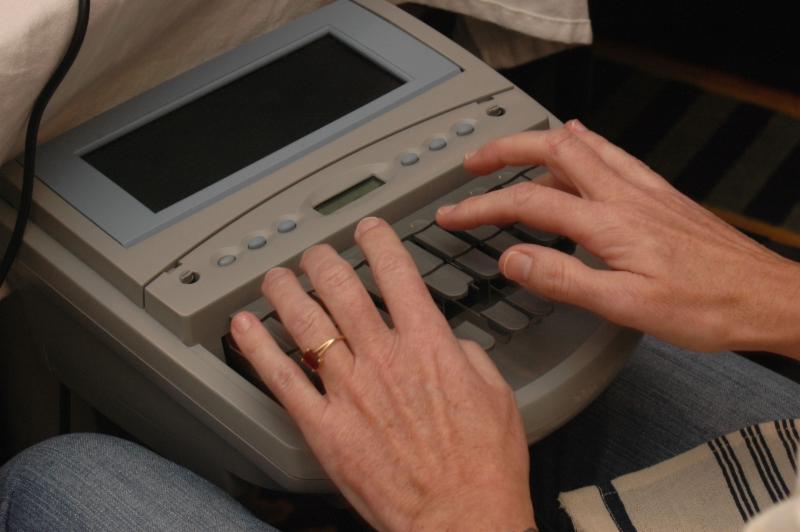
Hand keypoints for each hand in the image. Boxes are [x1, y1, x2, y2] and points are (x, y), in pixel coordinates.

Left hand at [231, 217, 534, 530]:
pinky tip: (245, 328)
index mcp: (428, 345)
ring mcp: (349, 391)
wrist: (461, 517)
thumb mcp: (496, 394)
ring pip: (305, 325)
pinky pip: (281, 379)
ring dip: (285, 293)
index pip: (397, 274)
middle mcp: (383, 359)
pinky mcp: (324, 427)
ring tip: (275, 277)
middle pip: (341, 291)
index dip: (378, 243)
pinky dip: (258, 348)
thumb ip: (467, 355)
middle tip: (314, 253)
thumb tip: (448, 341)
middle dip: (323, 261)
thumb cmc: (482, 465)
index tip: (368, 231)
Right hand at [437, 121, 799, 356]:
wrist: (764, 297)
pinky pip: (611, 152)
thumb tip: (513, 260)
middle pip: (550, 151)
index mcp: (608, 223)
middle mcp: (623, 195)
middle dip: (503, 151)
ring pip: (580, 145)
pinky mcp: (658, 193)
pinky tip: (578, 140)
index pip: (527, 203)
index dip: (481, 206)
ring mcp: (642, 189)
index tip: (452, 214)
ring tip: (509, 151)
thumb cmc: (705, 306)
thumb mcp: (624, 306)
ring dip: (536, 143)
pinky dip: (581, 142)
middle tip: (472, 164)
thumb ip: (563, 279)